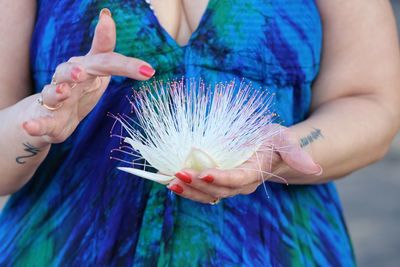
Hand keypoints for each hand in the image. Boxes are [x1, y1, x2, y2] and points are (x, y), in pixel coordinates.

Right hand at [22, 9, 154, 144]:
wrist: (53, 117)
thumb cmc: (80, 90)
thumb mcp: (97, 71)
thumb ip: (109, 55)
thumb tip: (108, 17)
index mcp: (84, 68)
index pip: (105, 62)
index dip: (125, 65)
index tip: (147, 70)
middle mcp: (66, 80)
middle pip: (70, 71)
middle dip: (75, 70)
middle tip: (82, 71)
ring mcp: (55, 99)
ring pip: (52, 93)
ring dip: (56, 91)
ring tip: (63, 92)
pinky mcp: (46, 120)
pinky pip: (39, 122)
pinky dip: (34, 124)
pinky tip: (30, 125)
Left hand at [167, 126, 322, 203]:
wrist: (272, 148)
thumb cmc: (277, 141)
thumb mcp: (286, 141)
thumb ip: (296, 153)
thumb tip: (314, 168)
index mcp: (255, 173)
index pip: (236, 180)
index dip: (220, 179)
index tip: (202, 172)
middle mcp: (241, 183)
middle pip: (217, 190)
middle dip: (197, 185)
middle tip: (178, 174)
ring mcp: (229, 184)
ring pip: (208, 194)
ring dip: (189, 190)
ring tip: (170, 182)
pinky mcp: (220, 180)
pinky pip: (203, 189)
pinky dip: (188, 187)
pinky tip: (172, 180)